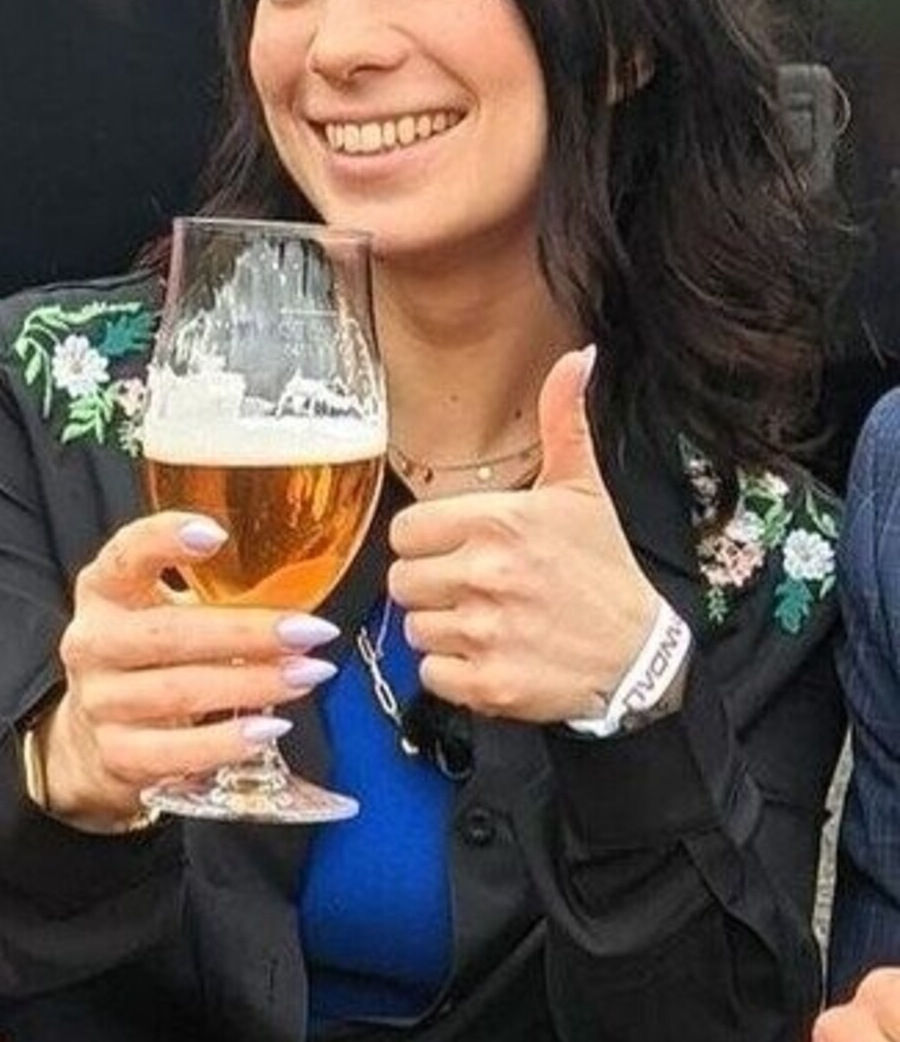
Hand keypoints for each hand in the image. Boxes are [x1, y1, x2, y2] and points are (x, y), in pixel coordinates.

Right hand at [41, 513, 336, 826]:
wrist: (95, 732)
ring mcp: (100, 702)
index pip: (125, 555)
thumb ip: (216, 593)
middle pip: (169, 634)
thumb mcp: (166, 609)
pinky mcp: (116, 753)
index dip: (165, 540)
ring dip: (252, 685)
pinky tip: (269, 729)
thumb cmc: (151, 656)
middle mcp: (93, 643)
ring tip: (306, 675)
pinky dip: (227, 742)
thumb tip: (304, 585)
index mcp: (104, 591)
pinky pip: (176, 752)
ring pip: (180, 692)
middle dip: (247, 633)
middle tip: (309, 631)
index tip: (217, 534)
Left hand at [387, 346, 658, 722]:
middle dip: (432, 588)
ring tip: (488, 624)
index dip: (427, 544)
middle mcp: (486, 574)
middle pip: (403, 582)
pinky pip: (432, 675)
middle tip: (474, 591)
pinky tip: (491, 657)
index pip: (405, 532)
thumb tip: (576, 358)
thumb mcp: (584, 491)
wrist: (638, 655)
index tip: (457, 551)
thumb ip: (564, 422)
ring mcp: (486, 632)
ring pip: (414, 630)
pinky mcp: (488, 683)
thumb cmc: (603, 571)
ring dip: (443, 631)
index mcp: (499, 521)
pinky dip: (455, 674)